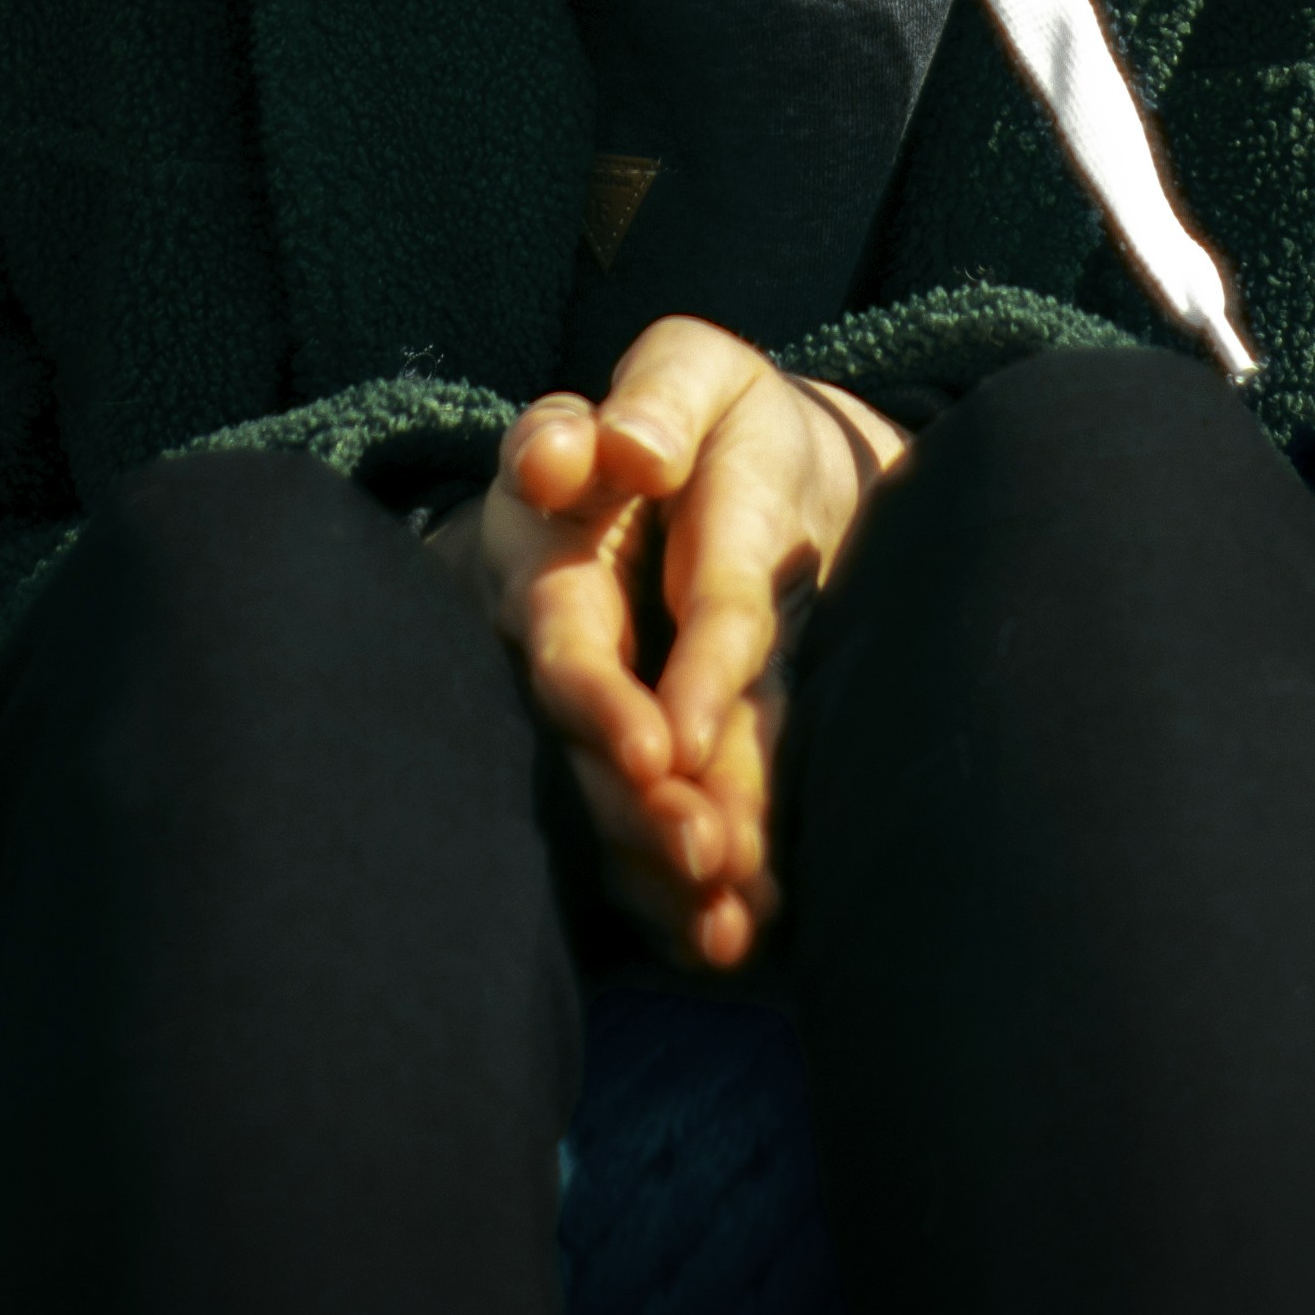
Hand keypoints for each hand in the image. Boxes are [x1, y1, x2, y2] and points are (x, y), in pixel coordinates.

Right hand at [437, 318, 906, 973]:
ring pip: (619, 799)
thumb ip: (657, 394)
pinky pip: (663, 827)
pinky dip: (692, 893)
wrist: (761, 467)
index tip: (655, 751)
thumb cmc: (713, 412)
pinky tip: (736, 943)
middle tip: (703, 859)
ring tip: (726, 930)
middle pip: (586, 742)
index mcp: (553, 541)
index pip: (565, 631)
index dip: (600, 697)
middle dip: (634, 808)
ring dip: (663, 870)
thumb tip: (619, 451)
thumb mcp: (694, 371)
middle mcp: (564, 638)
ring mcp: (610, 707)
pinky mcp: (665, 758)